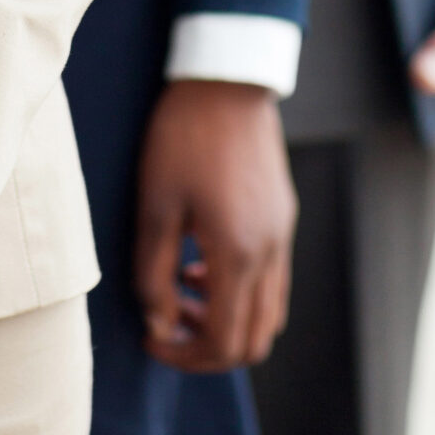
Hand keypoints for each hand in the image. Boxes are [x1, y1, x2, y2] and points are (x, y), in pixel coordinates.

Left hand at [135, 80, 295, 371]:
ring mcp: (283, 234)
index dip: (184, 355)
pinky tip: (201, 259)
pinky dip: (240, 290)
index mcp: (239, 253)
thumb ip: (153, 276)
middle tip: (167, 325)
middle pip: (253, 340)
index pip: (224, 343)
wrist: (227, 78)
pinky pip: (272, 280)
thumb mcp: (155, 205)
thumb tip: (159, 326)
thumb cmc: (183, 136)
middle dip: (208, 348)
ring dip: (227, 319)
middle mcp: (271, 252)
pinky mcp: (284, 216)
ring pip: (267, 313)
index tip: (150, 337)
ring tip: (183, 289)